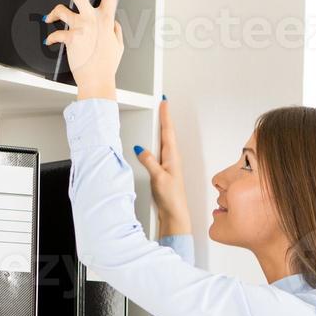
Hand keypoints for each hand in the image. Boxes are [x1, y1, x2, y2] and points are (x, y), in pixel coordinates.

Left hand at [44, 0, 123, 99]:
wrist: (97, 81)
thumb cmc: (107, 66)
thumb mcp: (118, 47)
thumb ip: (116, 31)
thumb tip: (113, 23)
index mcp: (107, 20)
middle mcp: (94, 20)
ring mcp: (81, 28)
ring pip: (61, 10)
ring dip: (53, 14)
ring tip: (50, 18)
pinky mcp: (71, 38)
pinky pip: (56, 33)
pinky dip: (51, 37)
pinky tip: (50, 40)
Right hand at [134, 97, 191, 233]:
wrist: (174, 213)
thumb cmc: (171, 198)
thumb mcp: (158, 177)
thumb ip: (149, 161)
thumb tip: (141, 149)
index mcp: (172, 157)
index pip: (168, 131)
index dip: (166, 116)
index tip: (164, 102)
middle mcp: (172, 159)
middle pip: (168, 134)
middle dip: (165, 118)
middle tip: (163, 105)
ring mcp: (169, 165)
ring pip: (164, 142)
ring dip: (162, 129)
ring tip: (160, 117)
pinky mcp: (164, 171)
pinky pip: (160, 152)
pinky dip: (157, 143)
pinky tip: (154, 144)